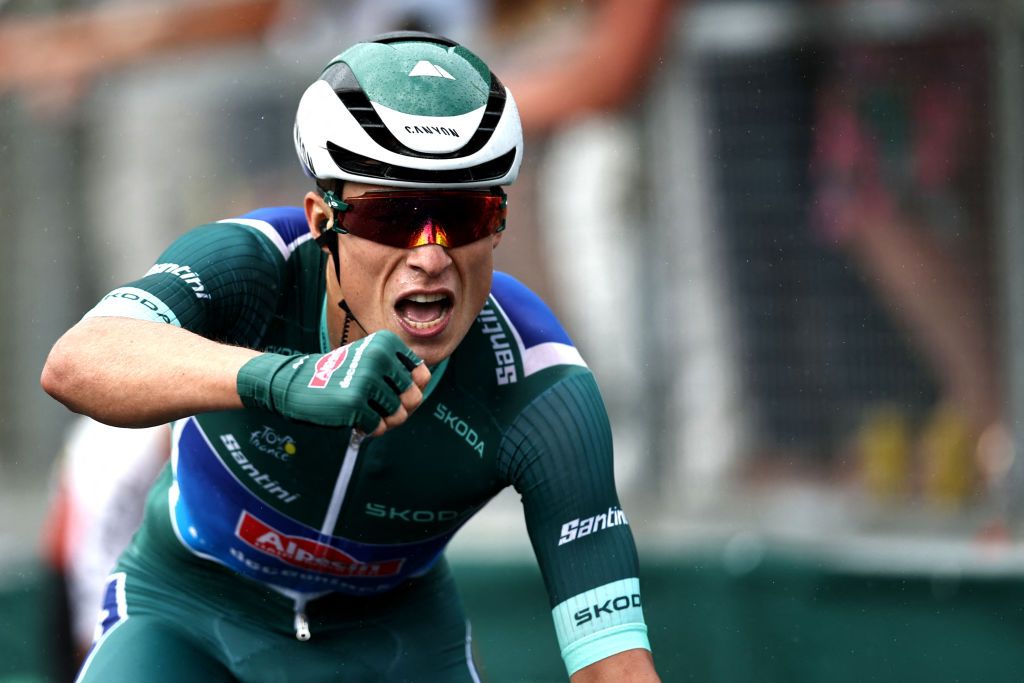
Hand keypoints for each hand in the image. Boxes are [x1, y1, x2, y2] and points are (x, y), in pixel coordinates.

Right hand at [236, 331, 430, 434]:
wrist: (296, 384)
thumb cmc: (341, 377)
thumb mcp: (372, 362)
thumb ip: (401, 376)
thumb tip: (420, 396)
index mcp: (386, 342)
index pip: (422, 376)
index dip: (410, 390)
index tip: (390, 389)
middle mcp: (378, 357)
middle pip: (414, 398)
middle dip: (399, 409)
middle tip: (378, 407)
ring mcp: (366, 379)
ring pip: (398, 415)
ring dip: (384, 421)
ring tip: (366, 412)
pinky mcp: (354, 403)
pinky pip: (378, 427)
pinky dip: (368, 428)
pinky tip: (354, 419)